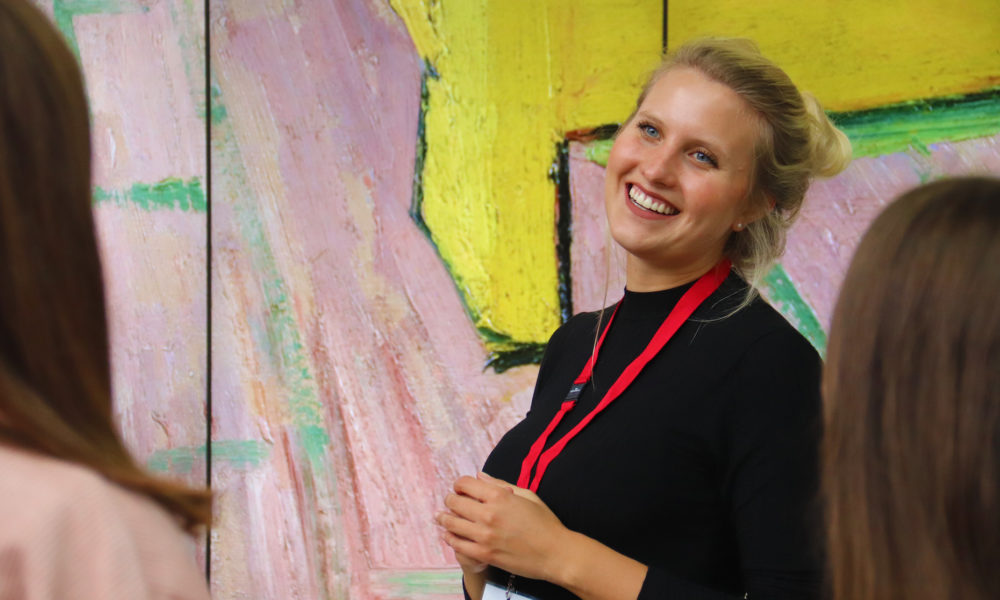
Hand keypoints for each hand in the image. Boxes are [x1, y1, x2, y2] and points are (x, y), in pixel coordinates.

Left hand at [436, 472, 568, 581]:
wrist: (555, 553)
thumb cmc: (545, 523)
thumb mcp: (527, 495)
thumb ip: (500, 484)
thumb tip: (479, 475)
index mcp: (499, 496)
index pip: (465, 483)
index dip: (459, 484)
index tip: (460, 488)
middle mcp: (488, 514)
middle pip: (454, 502)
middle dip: (450, 500)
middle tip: (450, 502)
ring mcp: (484, 535)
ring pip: (451, 523)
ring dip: (444, 518)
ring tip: (441, 517)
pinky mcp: (484, 554)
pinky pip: (457, 544)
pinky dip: (450, 537)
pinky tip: (450, 535)